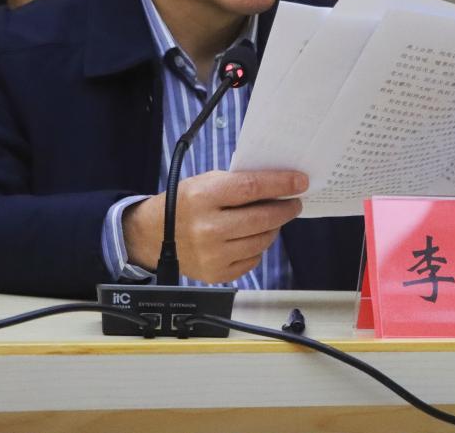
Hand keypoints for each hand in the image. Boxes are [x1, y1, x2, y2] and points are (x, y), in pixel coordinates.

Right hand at [123, 170, 306, 282]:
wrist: (153, 235)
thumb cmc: (185, 203)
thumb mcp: (205, 182)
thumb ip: (238, 183)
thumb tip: (278, 185)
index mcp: (203, 197)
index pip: (252, 188)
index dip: (281, 184)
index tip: (300, 181)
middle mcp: (208, 228)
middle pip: (262, 218)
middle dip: (285, 209)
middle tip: (294, 202)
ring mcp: (212, 254)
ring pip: (262, 241)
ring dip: (273, 228)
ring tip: (273, 219)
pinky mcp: (216, 274)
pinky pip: (252, 260)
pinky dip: (258, 247)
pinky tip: (252, 236)